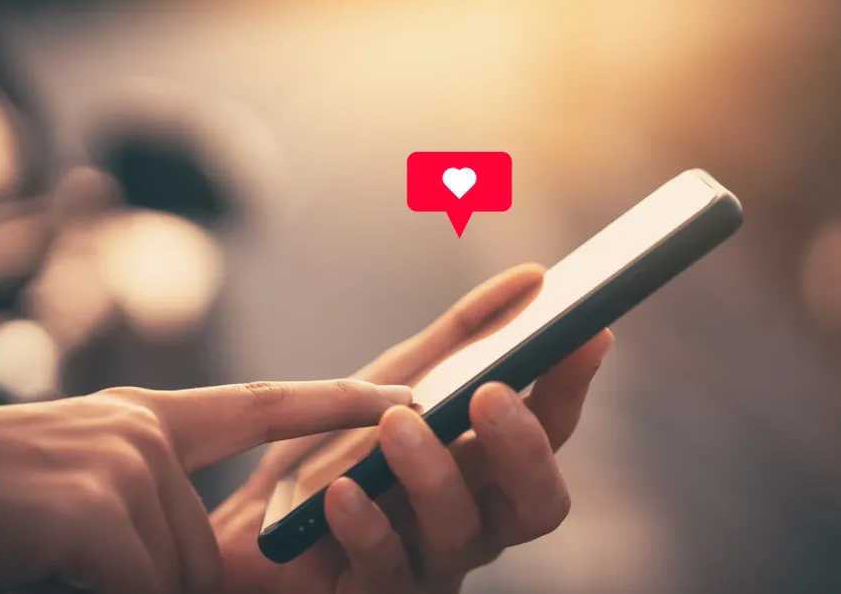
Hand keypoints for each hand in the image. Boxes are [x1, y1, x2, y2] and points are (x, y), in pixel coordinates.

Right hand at [0, 379, 411, 593]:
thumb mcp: (74, 500)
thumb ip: (142, 513)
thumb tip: (199, 568)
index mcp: (141, 420)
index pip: (263, 406)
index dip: (335, 404)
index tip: (399, 397)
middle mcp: (141, 431)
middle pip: (201, 550)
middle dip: (153, 584)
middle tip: (66, 557)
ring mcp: (121, 462)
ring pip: (171, 577)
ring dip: (115, 589)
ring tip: (42, 555)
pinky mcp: (95, 508)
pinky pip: (136, 587)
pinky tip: (41, 564)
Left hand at [212, 264, 613, 593]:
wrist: (255, 525)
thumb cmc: (340, 450)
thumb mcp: (399, 379)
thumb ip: (465, 336)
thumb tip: (533, 277)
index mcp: (490, 467)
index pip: (551, 429)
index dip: (573, 386)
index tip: (585, 332)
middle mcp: (476, 519)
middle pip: (537, 501)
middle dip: (523, 448)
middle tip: (490, 394)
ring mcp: (430, 564)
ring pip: (461, 533)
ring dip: (432, 474)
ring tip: (396, 425)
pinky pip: (384, 571)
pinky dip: (367, 527)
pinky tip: (342, 492)